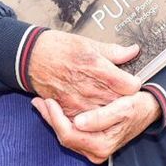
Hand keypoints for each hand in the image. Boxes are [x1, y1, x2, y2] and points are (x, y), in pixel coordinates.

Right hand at [26, 30, 140, 115]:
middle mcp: (90, 88)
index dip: (134, 84)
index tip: (131, 81)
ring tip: (107, 101)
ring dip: (108, 110)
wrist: (31, 57)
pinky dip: (91, 118)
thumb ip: (114, 52)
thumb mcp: (90, 44)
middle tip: (121, 93)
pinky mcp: (66, 110)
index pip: (130, 87)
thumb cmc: (60, 47)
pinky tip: (93, 109)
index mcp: (98, 68)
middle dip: (124, 99)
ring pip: (104, 115)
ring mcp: (78, 102)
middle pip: (119, 103)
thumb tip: (134, 51)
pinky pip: (85, 121)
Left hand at [31, 93, 160, 163]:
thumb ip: (101, 117)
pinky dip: (61, 120)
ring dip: (53, 119)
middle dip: (50, 118)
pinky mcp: (92, 141)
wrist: (149, 109)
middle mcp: (96, 151)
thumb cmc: (137, 106)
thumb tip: (79, 122)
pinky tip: (54, 107)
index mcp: (102, 145)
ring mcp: (93, 148)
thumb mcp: (124, 107)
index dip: (55, 119)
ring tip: (42, 102)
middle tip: (38, 100)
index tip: (49, 100)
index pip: (69, 134)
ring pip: (65, 135)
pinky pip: (72, 133)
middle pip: (64, 137)